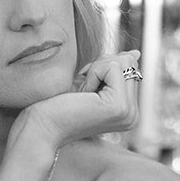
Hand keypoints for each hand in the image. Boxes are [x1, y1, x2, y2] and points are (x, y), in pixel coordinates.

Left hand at [11, 51, 141, 154]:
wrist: (43, 127)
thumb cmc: (60, 105)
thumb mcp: (92, 82)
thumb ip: (114, 69)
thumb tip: (136, 53)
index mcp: (129, 112)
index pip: (130, 68)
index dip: (103, 68)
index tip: (87, 91)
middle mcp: (133, 115)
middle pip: (129, 64)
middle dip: (101, 67)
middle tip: (84, 92)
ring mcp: (129, 113)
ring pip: (122, 63)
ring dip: (96, 70)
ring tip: (84, 94)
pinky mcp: (119, 107)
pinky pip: (112, 68)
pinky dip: (93, 74)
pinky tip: (83, 95)